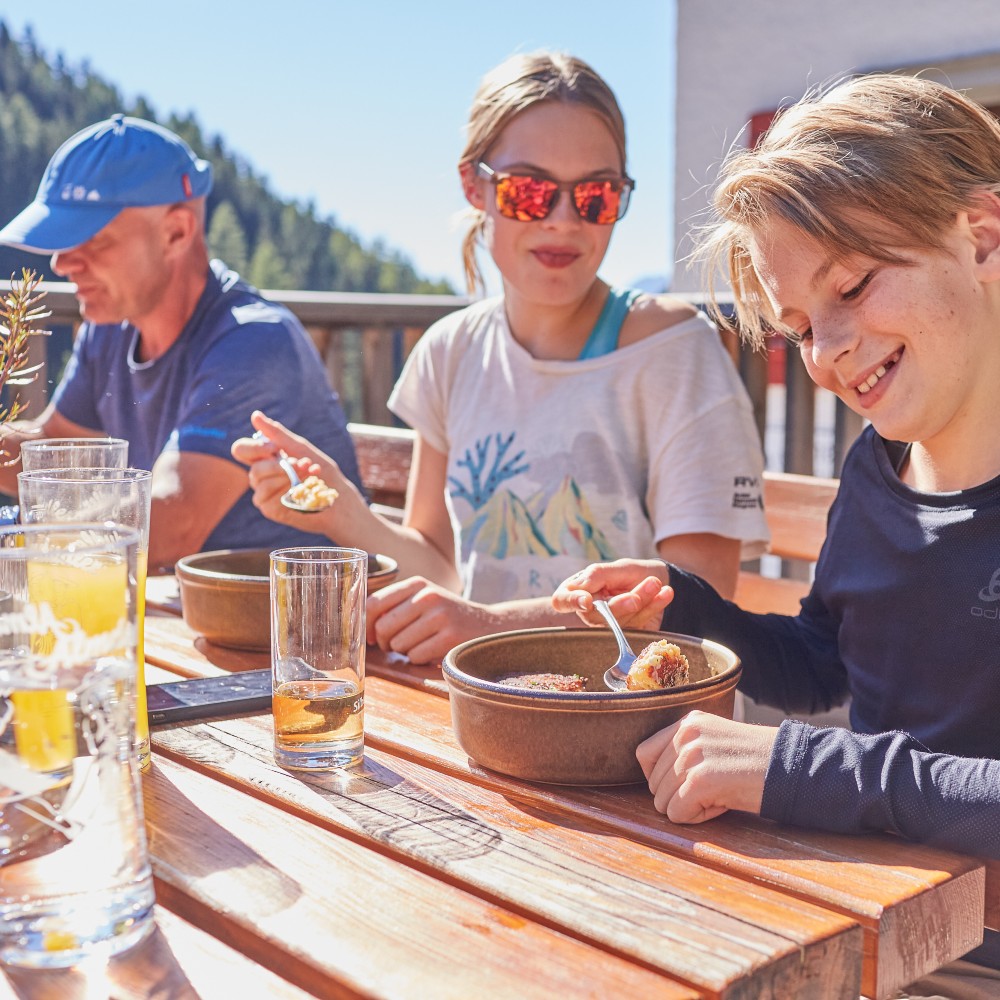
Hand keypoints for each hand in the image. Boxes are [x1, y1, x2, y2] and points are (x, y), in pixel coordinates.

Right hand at [231, 410, 350, 528]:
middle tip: (301, 463)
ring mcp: (264, 494)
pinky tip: (301, 490)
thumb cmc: (322, 471)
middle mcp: (261, 476)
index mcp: (266, 458)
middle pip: (254, 469)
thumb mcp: (300, 448)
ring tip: (308, 474)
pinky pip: (267, 498)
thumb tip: (255, 415)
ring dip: (287, 477)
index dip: (253, 447)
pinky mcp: (270, 509)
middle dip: (280, 466)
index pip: (241, 450)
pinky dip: (286, 491)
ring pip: (260, 483)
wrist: (339, 498)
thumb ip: (277, 434)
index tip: (273, 448)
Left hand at [367, 576, 498, 664]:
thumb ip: (394, 604)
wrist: (488, 625)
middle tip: (395, 644)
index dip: (366, 624)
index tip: (370, 636)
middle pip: (383, 627)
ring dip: (404, 651)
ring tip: (420, 644)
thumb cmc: (445, 615)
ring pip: (398, 644)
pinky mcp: (449, 638)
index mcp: (417, 584)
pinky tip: (431, 651)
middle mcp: (428, 596)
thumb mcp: (423, 599)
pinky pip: (415, 656)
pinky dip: (419, 659)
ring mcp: (440, 616)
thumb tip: (356, 618)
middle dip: (384, 642)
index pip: (375, 603)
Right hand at [552, 558, 673, 630]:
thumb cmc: (630, 572)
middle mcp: (590, 611)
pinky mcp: (628, 633)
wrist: (659, 580)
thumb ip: (598, 576)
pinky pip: (640, 624)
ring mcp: (609, 625)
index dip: (570, 602)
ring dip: (643, 600)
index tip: (586, 600)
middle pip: (596, 615)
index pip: (562, 601)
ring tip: (656, 583)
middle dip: (621, 603)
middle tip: (643, 588)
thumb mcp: (616, 567)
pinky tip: (665, 594)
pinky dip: (654, 606)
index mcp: (579, 590)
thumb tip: (581, 590)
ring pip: (621, 621)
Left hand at [636, 711, 776, 822]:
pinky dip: (698, 819)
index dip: (660, 778)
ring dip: (689, 808)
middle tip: (713, 791)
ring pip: (662, 802)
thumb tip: (654, 780)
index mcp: (688, 723)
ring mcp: (691, 756)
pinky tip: (722, 805)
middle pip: (653, 783)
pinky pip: (677, 814)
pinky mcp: (700, 780)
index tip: (684, 785)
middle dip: (679, 796)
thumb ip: (684, 751)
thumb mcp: (715, 743)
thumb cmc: (757, 763)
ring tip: (719, 796)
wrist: (792, 768)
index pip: (644, 754)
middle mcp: (685, 734)